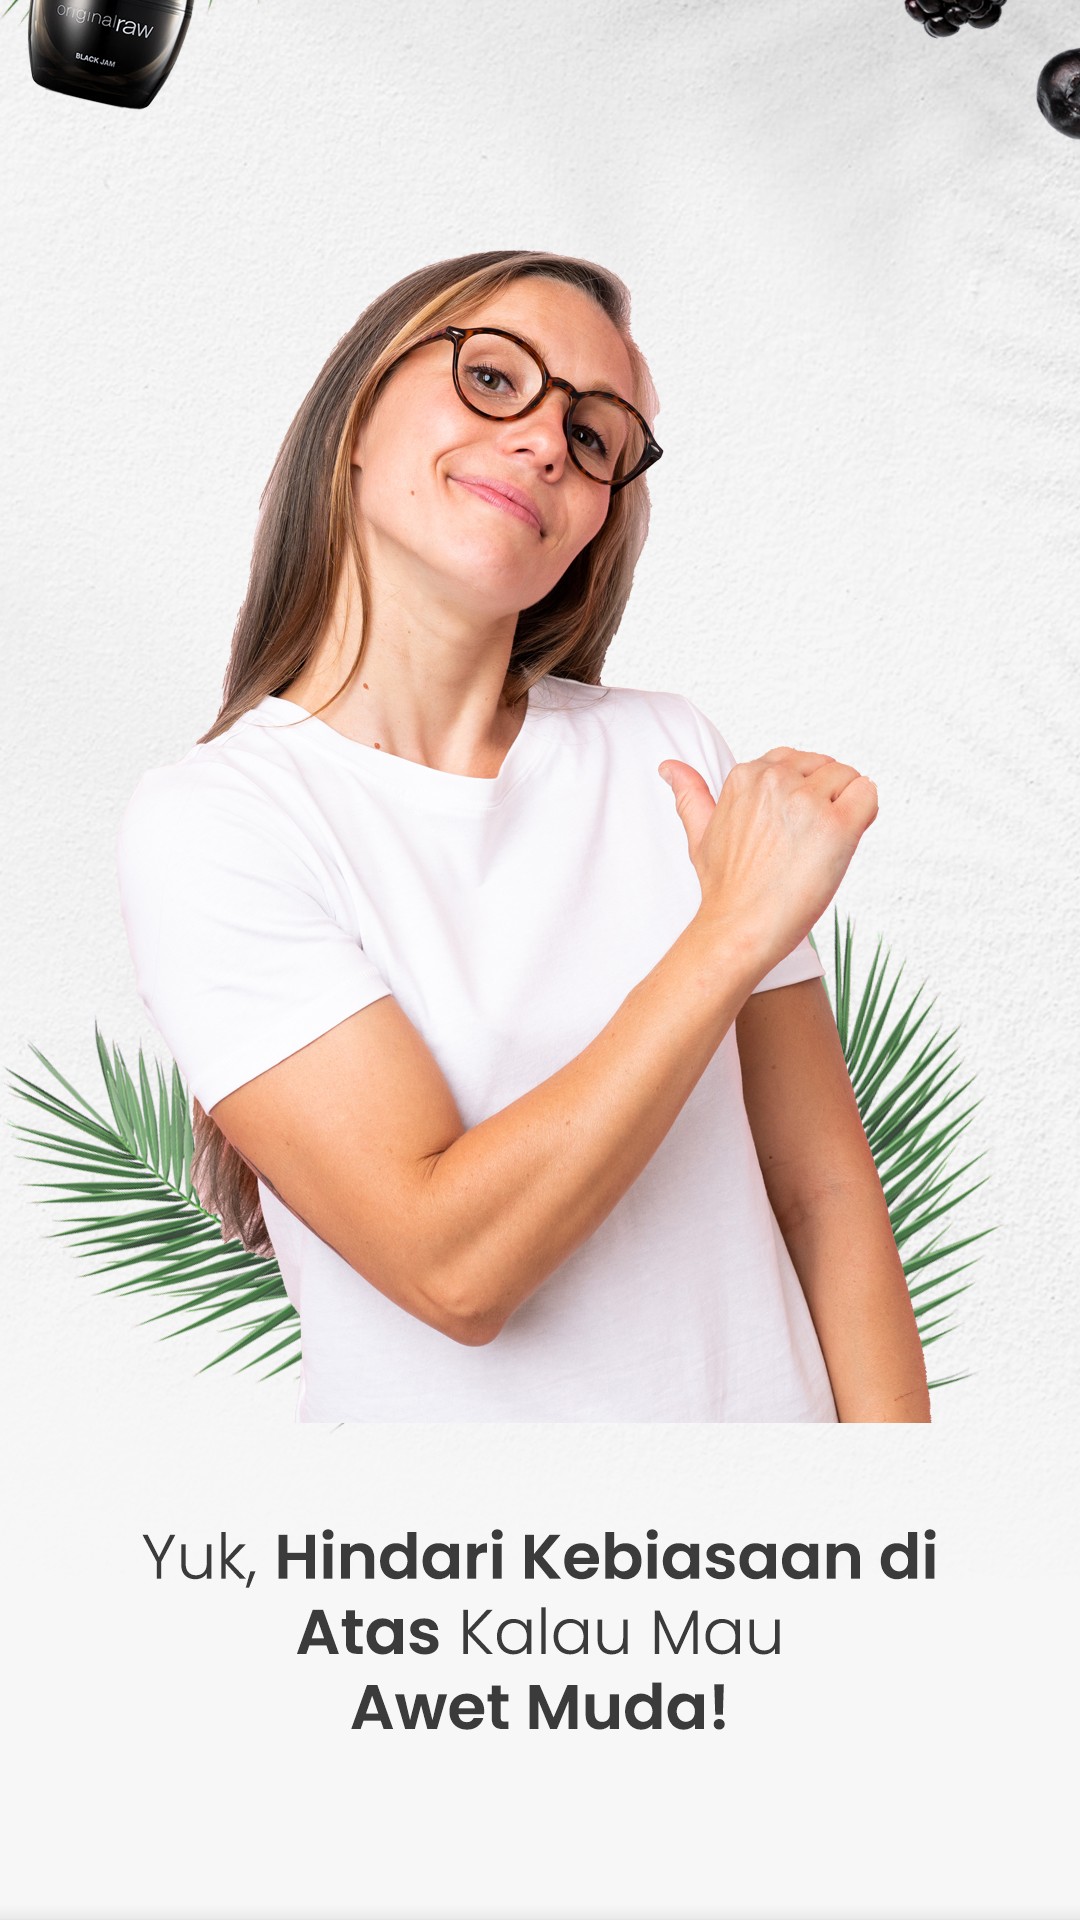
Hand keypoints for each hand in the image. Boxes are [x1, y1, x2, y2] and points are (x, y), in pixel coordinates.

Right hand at [659, 747, 877, 975]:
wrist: (740, 928)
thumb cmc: (724, 887)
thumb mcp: (699, 832)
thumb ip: (690, 793)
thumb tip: (669, 767)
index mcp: (745, 774)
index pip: (794, 761)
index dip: (799, 795)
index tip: (788, 829)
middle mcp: (776, 779)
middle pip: (825, 767)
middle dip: (824, 798)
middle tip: (803, 843)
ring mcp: (807, 800)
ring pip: (849, 779)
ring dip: (844, 809)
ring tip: (819, 848)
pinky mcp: (837, 825)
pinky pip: (868, 794)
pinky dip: (865, 815)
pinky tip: (842, 844)